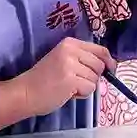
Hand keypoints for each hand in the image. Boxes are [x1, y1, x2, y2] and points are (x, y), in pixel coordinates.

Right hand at [0, 38, 114, 125]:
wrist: (25, 92)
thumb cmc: (45, 79)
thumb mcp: (64, 61)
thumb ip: (84, 61)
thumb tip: (109, 69)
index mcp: (70, 43)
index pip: (100, 49)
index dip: (109, 61)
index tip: (110, 70)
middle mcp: (71, 50)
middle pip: (100, 65)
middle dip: (93, 77)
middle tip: (76, 83)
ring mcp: (71, 64)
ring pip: (95, 79)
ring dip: (86, 87)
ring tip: (69, 87)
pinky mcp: (71, 79)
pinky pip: (90, 88)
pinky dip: (82, 94)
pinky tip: (67, 93)